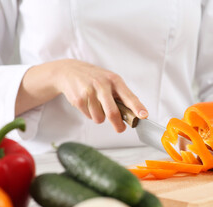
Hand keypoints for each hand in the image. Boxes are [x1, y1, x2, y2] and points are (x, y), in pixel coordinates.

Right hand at [17, 59, 147, 132]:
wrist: (69, 71)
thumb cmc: (95, 78)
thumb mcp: (110, 81)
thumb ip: (121, 96)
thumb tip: (133, 115)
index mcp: (114, 80)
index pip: (129, 96)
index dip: (137, 107)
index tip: (143, 116)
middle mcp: (102, 85)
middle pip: (113, 112)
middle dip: (118, 124)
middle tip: (120, 129)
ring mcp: (89, 92)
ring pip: (100, 118)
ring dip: (100, 117)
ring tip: (96, 105)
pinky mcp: (78, 99)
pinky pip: (89, 116)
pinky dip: (90, 114)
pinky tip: (87, 102)